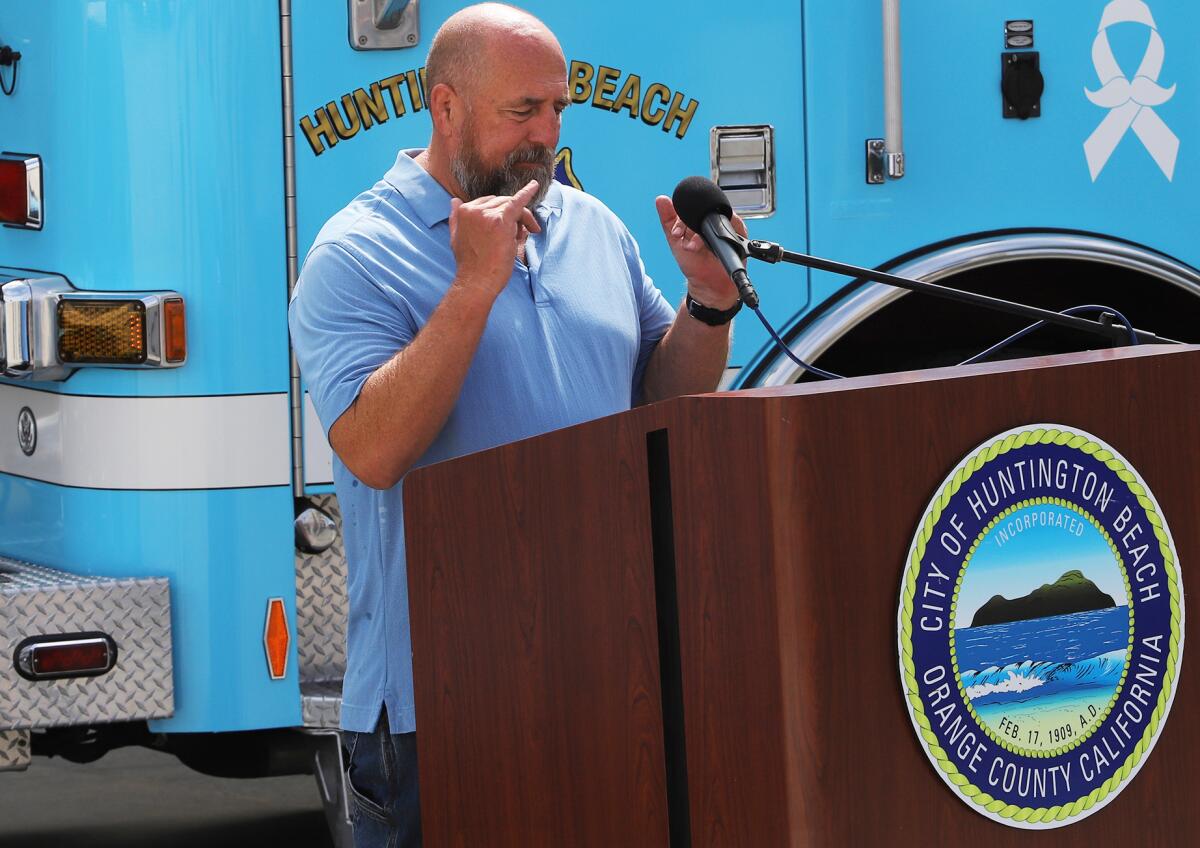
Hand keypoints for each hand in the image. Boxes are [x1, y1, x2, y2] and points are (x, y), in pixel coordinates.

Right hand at [449, 180, 541, 299]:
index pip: (489, 203)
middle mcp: (474, 209)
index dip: (501, 214)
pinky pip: (517, 202)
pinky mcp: (501, 221)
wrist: (477, 281)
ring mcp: (488, 214)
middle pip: (502, 203)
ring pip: (512, 206)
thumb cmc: (470, 265)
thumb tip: (455, 201)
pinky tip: (535, 185)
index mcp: (464, 211)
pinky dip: (527, 193)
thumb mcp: (456, 238)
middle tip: (523, 233)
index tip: (510, 228)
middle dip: (514, 216)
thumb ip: (456, 218)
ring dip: (522, 218)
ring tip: (527, 233)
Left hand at [655, 195, 745, 310]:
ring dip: (701, 233)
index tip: (675, 233)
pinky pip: (732, 223)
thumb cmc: (694, 263)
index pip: (690, 208)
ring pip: (715, 216)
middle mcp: (713, 220)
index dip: (680, 219)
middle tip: (681, 238)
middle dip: (689, 225)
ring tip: (692, 247)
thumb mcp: (675, 241)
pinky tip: (708, 246)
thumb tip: (660, 199)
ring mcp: (726, 224)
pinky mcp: (738, 231)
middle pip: (703, 210)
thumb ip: (668, 220)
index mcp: (698, 220)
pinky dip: (719, 233)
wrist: (709, 283)